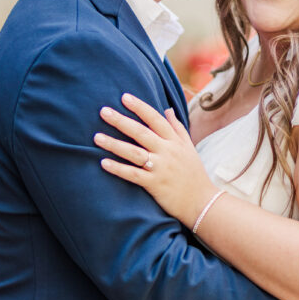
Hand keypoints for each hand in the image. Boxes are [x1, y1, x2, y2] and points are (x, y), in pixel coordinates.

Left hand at [95, 94, 216, 226]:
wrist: (202, 202)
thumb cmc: (193, 173)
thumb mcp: (189, 147)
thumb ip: (177, 128)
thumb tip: (168, 109)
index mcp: (175, 141)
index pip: (155, 119)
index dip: (140, 107)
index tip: (124, 97)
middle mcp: (167, 152)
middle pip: (141, 132)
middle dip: (121, 121)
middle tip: (103, 111)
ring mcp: (161, 168)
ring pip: (134, 153)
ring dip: (114, 144)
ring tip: (96, 137)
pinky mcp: (155, 184)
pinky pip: (133, 175)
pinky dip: (119, 169)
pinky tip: (103, 163)